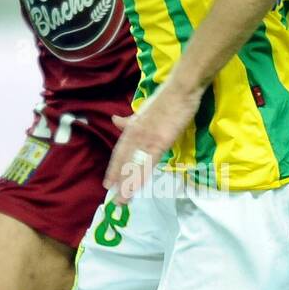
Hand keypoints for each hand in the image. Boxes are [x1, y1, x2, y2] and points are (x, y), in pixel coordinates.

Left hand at [105, 81, 202, 203]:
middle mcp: (136, 134)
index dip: (114, 168)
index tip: (108, 182)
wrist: (180, 90)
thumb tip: (115, 121)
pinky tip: (137, 187)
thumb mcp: (142, 110)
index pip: (120, 151)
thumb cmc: (166, 99)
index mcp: (132, 127)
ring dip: (128, 183)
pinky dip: (141, 175)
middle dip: (118, 179)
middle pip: (124, 161)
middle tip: (113, 197)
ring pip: (134, 165)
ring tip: (123, 199)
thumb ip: (129, 120)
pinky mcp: (160, 141)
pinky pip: (149, 162)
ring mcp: (147, 139)